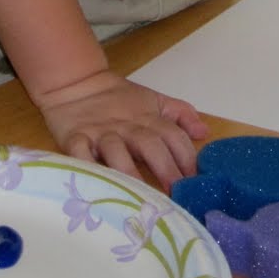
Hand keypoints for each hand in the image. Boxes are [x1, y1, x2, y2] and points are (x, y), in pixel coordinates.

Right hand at [36, 70, 207, 192]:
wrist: (75, 83)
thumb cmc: (118, 100)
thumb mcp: (153, 101)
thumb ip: (180, 115)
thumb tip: (204, 132)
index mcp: (148, 118)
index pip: (173, 135)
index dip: (186, 156)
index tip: (196, 181)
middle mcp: (126, 126)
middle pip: (149, 144)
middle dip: (165, 167)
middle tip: (176, 192)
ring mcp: (100, 132)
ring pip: (116, 151)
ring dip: (129, 171)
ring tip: (140, 195)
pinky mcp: (74, 137)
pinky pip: (79, 152)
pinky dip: (85, 166)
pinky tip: (96, 183)